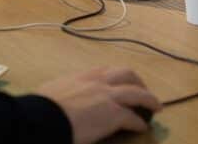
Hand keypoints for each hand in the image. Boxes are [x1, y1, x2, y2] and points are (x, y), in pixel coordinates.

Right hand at [35, 67, 161, 143]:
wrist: (43, 118)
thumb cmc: (41, 107)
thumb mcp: (51, 92)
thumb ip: (63, 92)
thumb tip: (62, 101)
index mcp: (80, 77)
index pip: (104, 71)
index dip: (116, 77)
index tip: (120, 83)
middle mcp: (96, 82)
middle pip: (126, 74)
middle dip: (138, 82)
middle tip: (143, 92)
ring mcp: (107, 96)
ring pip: (137, 92)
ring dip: (149, 99)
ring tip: (155, 107)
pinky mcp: (114, 114)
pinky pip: (134, 117)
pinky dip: (140, 122)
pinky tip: (142, 127)